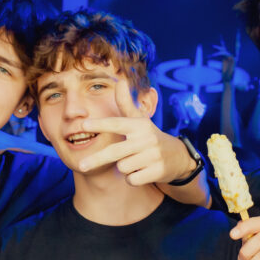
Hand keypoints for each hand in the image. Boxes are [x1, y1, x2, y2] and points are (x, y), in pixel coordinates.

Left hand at [78, 76, 196, 184]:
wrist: (178, 157)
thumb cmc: (150, 137)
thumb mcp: (140, 120)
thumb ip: (126, 104)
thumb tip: (120, 81)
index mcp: (139, 125)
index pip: (116, 123)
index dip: (100, 124)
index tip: (84, 125)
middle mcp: (146, 139)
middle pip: (114, 152)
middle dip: (96, 159)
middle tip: (81, 166)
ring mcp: (153, 156)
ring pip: (123, 167)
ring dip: (124, 168)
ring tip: (135, 162)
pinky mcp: (157, 171)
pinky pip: (132, 179)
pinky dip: (132, 179)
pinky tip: (141, 172)